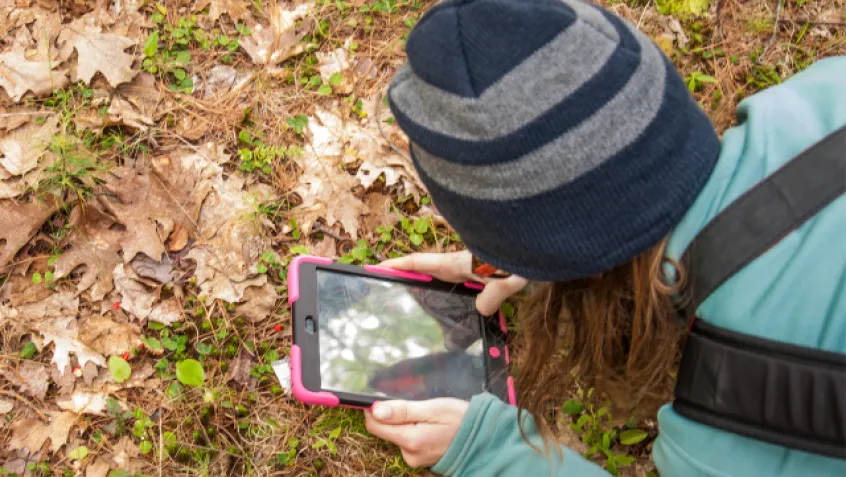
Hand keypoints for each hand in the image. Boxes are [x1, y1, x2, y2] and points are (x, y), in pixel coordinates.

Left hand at [364, 399, 468, 467]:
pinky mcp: (421, 460)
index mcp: (411, 440)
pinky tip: (431, 427)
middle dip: (396, 416)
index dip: (374, 410)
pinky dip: (415, 431)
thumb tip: (376, 410)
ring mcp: (415, 459)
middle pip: (386, 430)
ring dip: (407, 423)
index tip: (383, 398)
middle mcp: (409, 454)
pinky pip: (408, 441)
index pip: (375, 426)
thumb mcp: (433, 408)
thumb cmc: (461, 419)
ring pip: (398, 435)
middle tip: (419, 408)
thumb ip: (403, 410)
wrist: (484, 437)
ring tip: (429, 418)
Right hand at [381, 251, 527, 315]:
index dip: (397, 265)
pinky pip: (461, 287)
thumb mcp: (508, 276)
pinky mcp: (483, 273)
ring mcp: (471, 268)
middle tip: (387, 291)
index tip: (376, 268)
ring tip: (414, 307)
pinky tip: (455, 315)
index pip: (419, 262)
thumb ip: (493, 292)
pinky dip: (451, 296)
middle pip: (425, 271)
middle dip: (406, 278)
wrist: (541, 241)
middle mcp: (460, 264)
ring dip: (429, 288)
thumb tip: (480, 309)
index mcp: (457, 262)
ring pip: (443, 280)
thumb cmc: (522, 254)